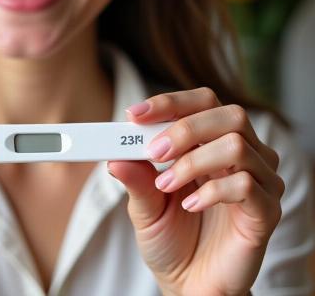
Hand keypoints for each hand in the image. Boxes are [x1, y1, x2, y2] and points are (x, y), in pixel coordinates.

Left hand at [107, 88, 283, 295]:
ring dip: (193, 161)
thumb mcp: (144, 205)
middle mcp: (241, 155)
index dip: (170, 102)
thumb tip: (114, 154)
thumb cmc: (171, 239)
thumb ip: (135, 177)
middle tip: (153, 150)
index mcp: (211, 143)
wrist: (190, 287)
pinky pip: (246, 184)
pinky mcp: (266, 212)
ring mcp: (259, 182)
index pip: (202, 103)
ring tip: (166, 184)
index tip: (134, 114)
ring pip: (237, 145)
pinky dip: (211, 191)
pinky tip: (189, 206)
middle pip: (228, 115)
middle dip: (184, 127)